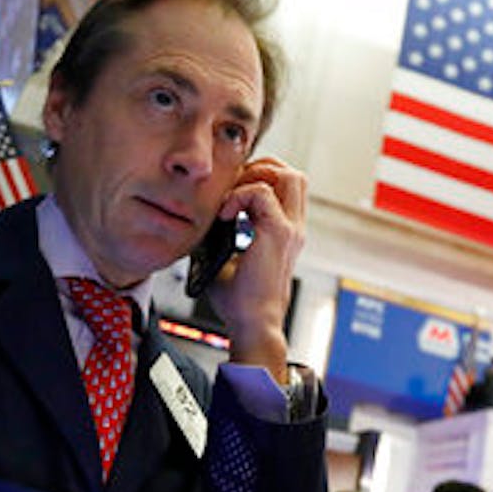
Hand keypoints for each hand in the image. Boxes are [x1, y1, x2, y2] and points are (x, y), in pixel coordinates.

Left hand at [208, 157, 307, 383]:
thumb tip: (199, 223)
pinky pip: (262, 193)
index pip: (283, 187)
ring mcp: (290, 229)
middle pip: (293, 175)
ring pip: (289, 176)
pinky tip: (224, 214)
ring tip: (233, 197)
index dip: (258, 179)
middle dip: (262, 169)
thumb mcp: (226, 258)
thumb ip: (220, 237)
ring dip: (256, 176)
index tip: (230, 196)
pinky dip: (239, 195)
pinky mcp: (280, 233)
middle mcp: (293, 228)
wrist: (252, 322)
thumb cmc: (239, 300)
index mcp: (285, 232)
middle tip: (234, 188)